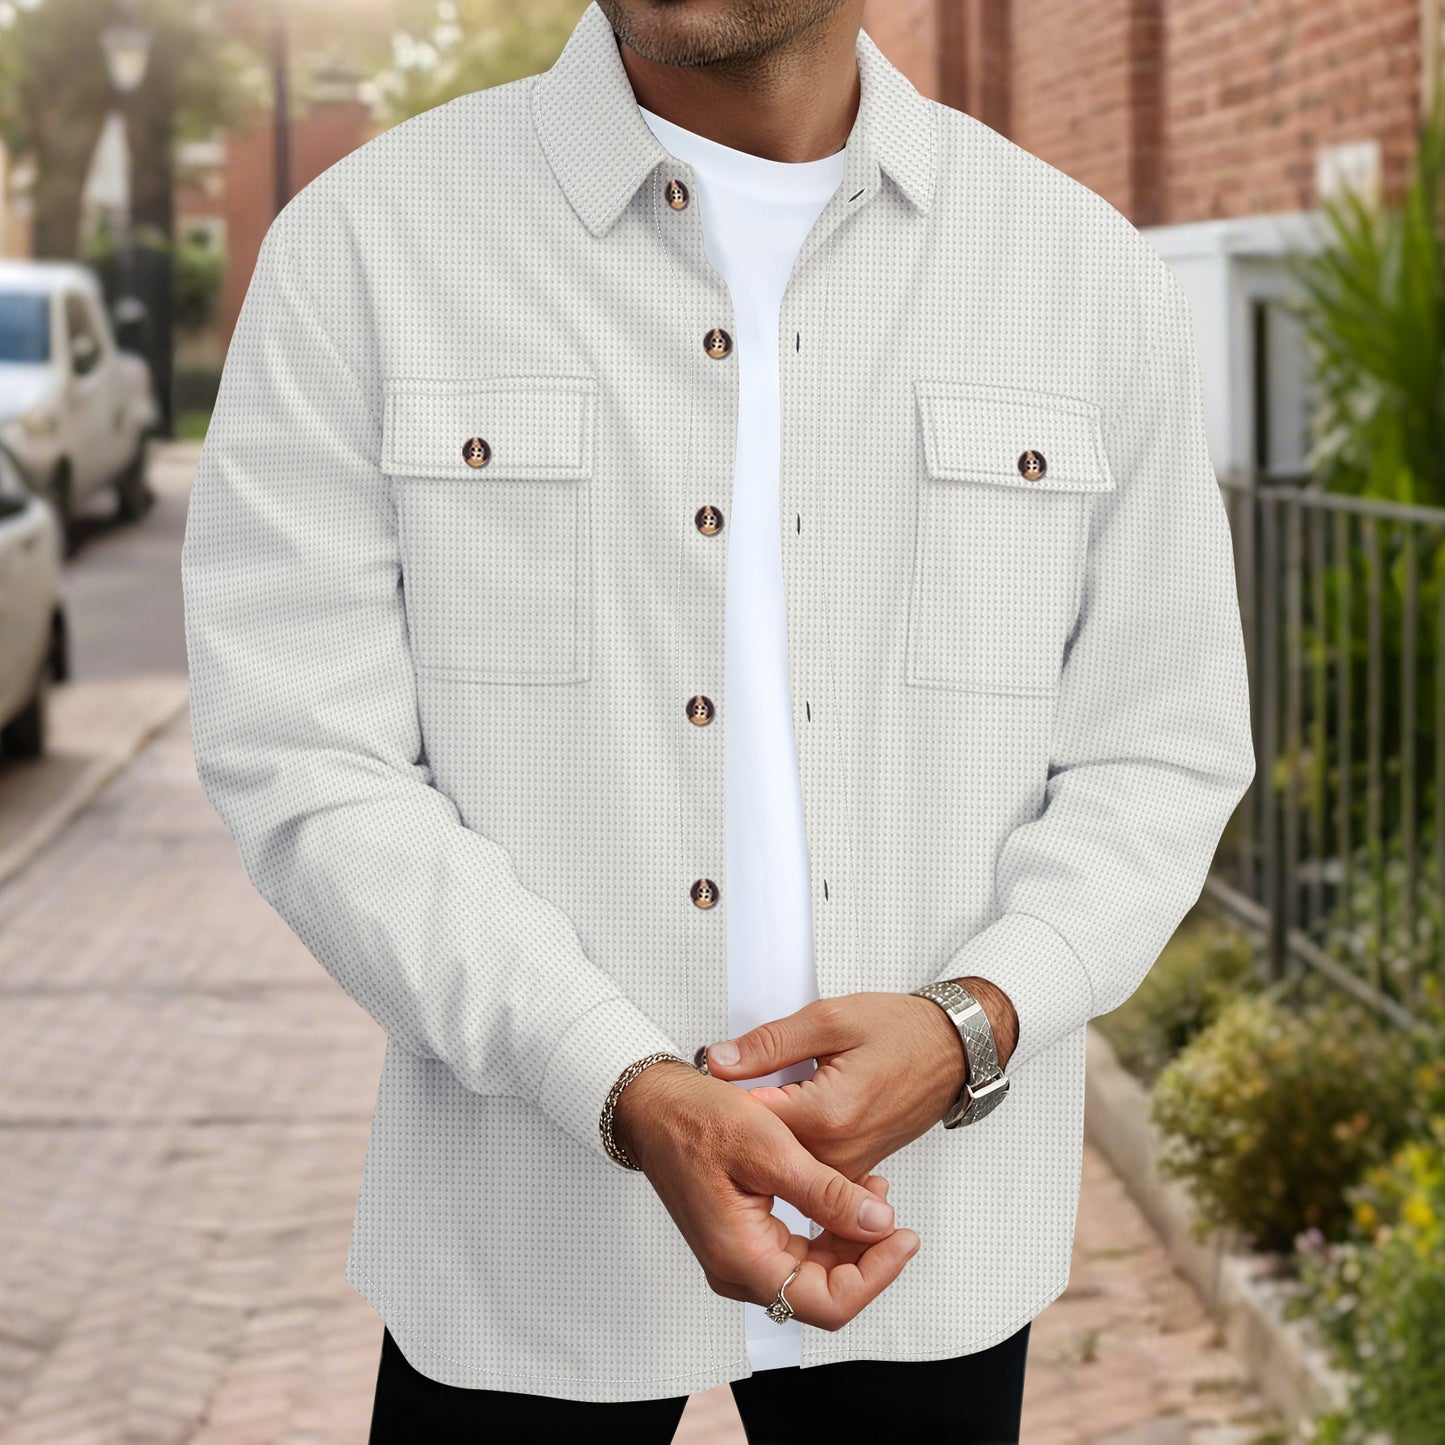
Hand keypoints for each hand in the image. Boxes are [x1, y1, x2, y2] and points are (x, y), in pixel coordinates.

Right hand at [612, 1060, 921, 1329]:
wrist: (654, 1107)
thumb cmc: (697, 1120)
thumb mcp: (770, 1146)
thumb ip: (826, 1192)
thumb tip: (877, 1223)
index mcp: (741, 1255)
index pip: (826, 1302)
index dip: (875, 1276)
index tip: (902, 1236)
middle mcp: (737, 1268)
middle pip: (822, 1294)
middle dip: (867, 1257)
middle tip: (893, 1211)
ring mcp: (738, 1258)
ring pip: (812, 1275)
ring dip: (850, 1243)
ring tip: (873, 1192)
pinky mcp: (743, 1240)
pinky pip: (796, 1254)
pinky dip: (827, 1231)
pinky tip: (844, 1195)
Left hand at [701, 980, 1018, 1182]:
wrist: (951, 1053)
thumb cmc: (903, 1032)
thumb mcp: (831, 1019)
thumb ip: (770, 1042)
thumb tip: (721, 1060)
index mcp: (828, 1114)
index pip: (748, 1117)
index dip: (723, 1094)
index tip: (712, 1077)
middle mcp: (838, 1153)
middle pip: (761, 1145)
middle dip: (742, 1115)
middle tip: (731, 1082)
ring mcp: (847, 1168)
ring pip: (781, 1159)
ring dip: (767, 1130)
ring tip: (766, 1094)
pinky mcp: (853, 1171)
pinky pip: (806, 1164)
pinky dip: (792, 1140)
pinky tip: (792, 1112)